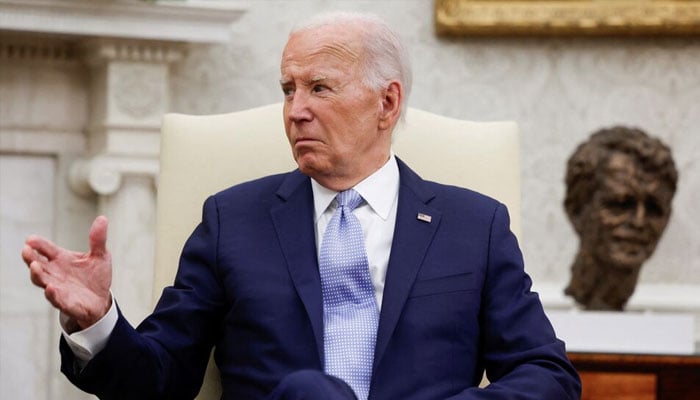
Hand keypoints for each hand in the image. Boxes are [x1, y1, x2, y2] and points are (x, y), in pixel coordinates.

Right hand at [21, 216, 112, 331]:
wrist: (101, 300)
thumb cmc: (95, 276)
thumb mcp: (100, 256)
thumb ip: (98, 239)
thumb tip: (103, 218)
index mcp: (61, 259)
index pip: (46, 249)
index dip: (38, 244)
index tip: (31, 239)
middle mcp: (55, 273)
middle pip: (37, 264)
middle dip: (30, 258)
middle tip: (26, 250)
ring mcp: (58, 288)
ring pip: (42, 281)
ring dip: (37, 274)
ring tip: (35, 266)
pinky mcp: (66, 303)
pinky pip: (56, 299)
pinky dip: (53, 294)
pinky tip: (51, 288)